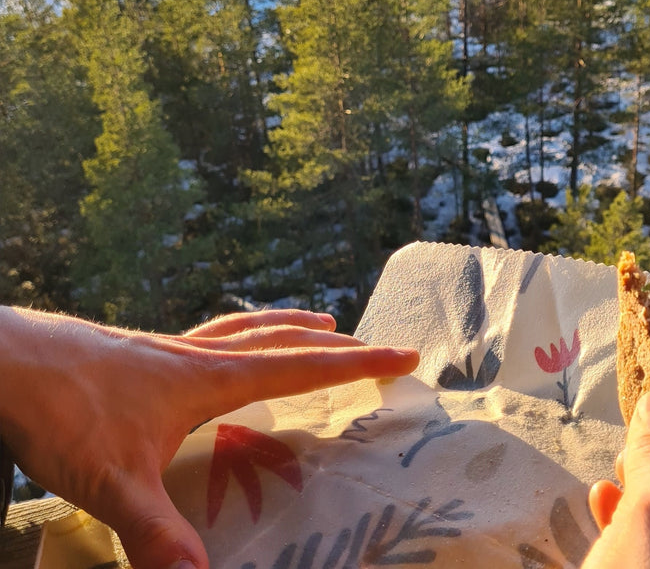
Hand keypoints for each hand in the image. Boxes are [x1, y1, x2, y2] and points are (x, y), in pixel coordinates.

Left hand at [0, 306, 417, 568]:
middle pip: (285, 342)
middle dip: (337, 346)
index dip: (357, 365)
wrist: (11, 362)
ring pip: (249, 328)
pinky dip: (243, 331)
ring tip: (320, 322)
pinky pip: (214, 333)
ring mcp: (172, 348)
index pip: (302, 370)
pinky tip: (224, 346)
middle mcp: (201, 355)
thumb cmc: (66, 414)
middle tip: (378, 346)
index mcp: (213, 378)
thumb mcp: (114, 482)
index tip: (402, 354)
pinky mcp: (145, 352)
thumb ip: (159, 534)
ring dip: (292, 328)